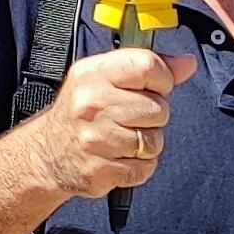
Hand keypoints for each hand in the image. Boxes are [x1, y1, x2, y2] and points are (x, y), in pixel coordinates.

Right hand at [24, 45, 194, 202]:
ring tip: (123, 138)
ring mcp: (94, 140)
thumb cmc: (81, 113)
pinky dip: (138, 166)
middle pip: (158, 108)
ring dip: (146, 144)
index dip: (162, 79)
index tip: (154, 87)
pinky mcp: (100, 170)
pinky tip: (119, 157)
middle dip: (153, 116)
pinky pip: (144, 168)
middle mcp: (91, 104)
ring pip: (153, 142)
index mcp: (93, 74)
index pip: (148, 66)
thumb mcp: (105, 78)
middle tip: (131, 118)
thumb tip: (186, 63)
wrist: (47, 154)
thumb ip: (147, 68)